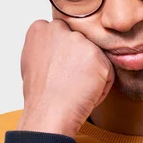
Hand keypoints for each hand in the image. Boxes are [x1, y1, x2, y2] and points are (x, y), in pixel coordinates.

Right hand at [17, 19, 114, 137]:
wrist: (48, 113)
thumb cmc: (41, 95)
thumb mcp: (34, 61)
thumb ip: (48, 46)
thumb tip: (59, 45)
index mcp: (39, 28)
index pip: (62, 34)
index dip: (63, 55)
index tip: (57, 70)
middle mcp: (58, 28)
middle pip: (81, 43)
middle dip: (79, 60)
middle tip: (68, 81)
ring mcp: (78, 40)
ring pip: (95, 56)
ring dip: (91, 73)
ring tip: (75, 88)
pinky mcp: (96, 55)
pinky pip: (108, 72)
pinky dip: (102, 86)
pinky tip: (85, 94)